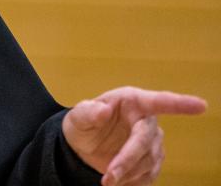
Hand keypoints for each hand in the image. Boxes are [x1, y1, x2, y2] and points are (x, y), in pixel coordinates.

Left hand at [62, 87, 206, 185]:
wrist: (84, 145)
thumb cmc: (85, 124)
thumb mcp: (78, 116)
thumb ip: (87, 112)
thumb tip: (102, 110)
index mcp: (132, 101)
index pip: (158, 101)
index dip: (180, 104)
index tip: (200, 105)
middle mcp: (147, 120)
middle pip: (146, 141)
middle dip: (127, 160)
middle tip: (108, 176)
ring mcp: (153, 141)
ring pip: (148, 161)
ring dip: (128, 173)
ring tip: (108, 179)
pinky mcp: (153, 160)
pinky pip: (149, 175)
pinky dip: (133, 180)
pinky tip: (120, 180)